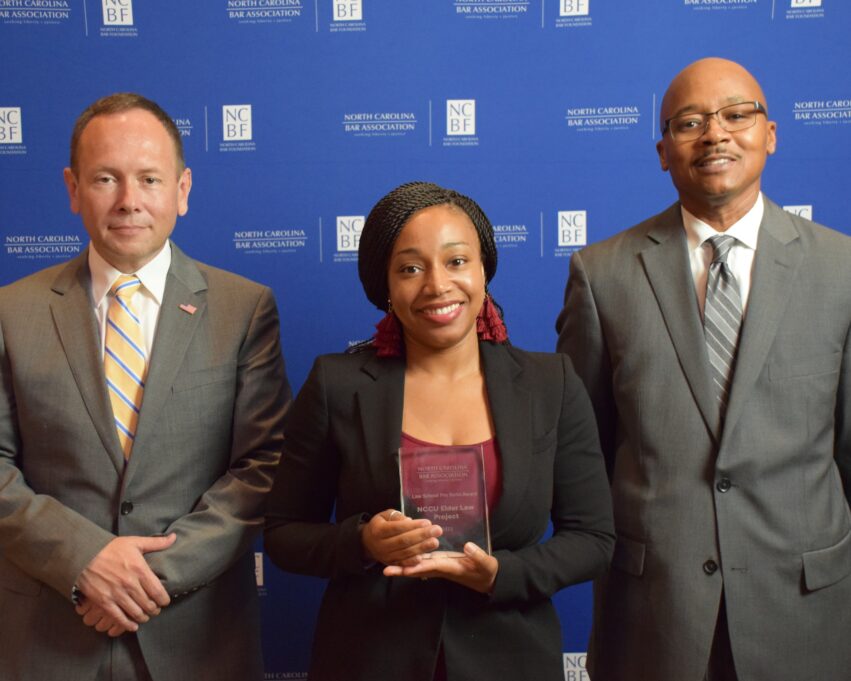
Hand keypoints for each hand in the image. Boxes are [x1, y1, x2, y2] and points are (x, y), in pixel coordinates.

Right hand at [75, 534, 175, 632]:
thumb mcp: (135, 542)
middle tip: (155, 610)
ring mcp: (117, 594)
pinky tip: (132, 626)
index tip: (164, 602)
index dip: (164, 600)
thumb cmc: (111, 548)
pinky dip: (127, 624)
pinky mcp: (104, 602)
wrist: (84, 554)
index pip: (158, 592)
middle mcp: (130, 584)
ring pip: (136, 613)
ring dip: (143, 617)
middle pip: (148, 605)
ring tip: (145, 616)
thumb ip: (156, 543)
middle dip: (154, 610)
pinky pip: (118, 618)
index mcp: (140, 570)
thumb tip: (174, 537)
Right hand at [361, 509, 441, 565]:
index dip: (412, 526)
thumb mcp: (385, 516)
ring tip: (435, 542)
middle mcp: (381, 545)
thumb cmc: (381, 525)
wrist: (368, 542)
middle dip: (422, 536)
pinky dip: (413, 561)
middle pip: (403, 541)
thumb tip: (409, 521)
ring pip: (405, 553)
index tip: (427, 522)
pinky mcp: (390, 564)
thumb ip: (396, 517)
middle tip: (438, 530)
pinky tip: (424, 556)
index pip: (397, 528)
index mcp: (378, 530)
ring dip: (421, 548)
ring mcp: (385, 556)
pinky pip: (403, 564)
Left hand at [383, 542, 498, 593]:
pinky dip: (412, 560)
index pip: (432, 566)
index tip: (404, 568)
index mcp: (452, 568)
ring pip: (418, 567)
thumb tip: (467, 546)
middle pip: (419, 570)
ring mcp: (440, 567)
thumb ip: (478, 556)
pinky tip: (402, 556)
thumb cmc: (487, 572)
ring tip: (386, 565)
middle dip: (403, 570)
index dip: (418, 566)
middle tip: (385, 570)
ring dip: (403, 566)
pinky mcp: (441, 563)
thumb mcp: (487, 564)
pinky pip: (423, 562)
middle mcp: (442, 569)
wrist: (488, 580)